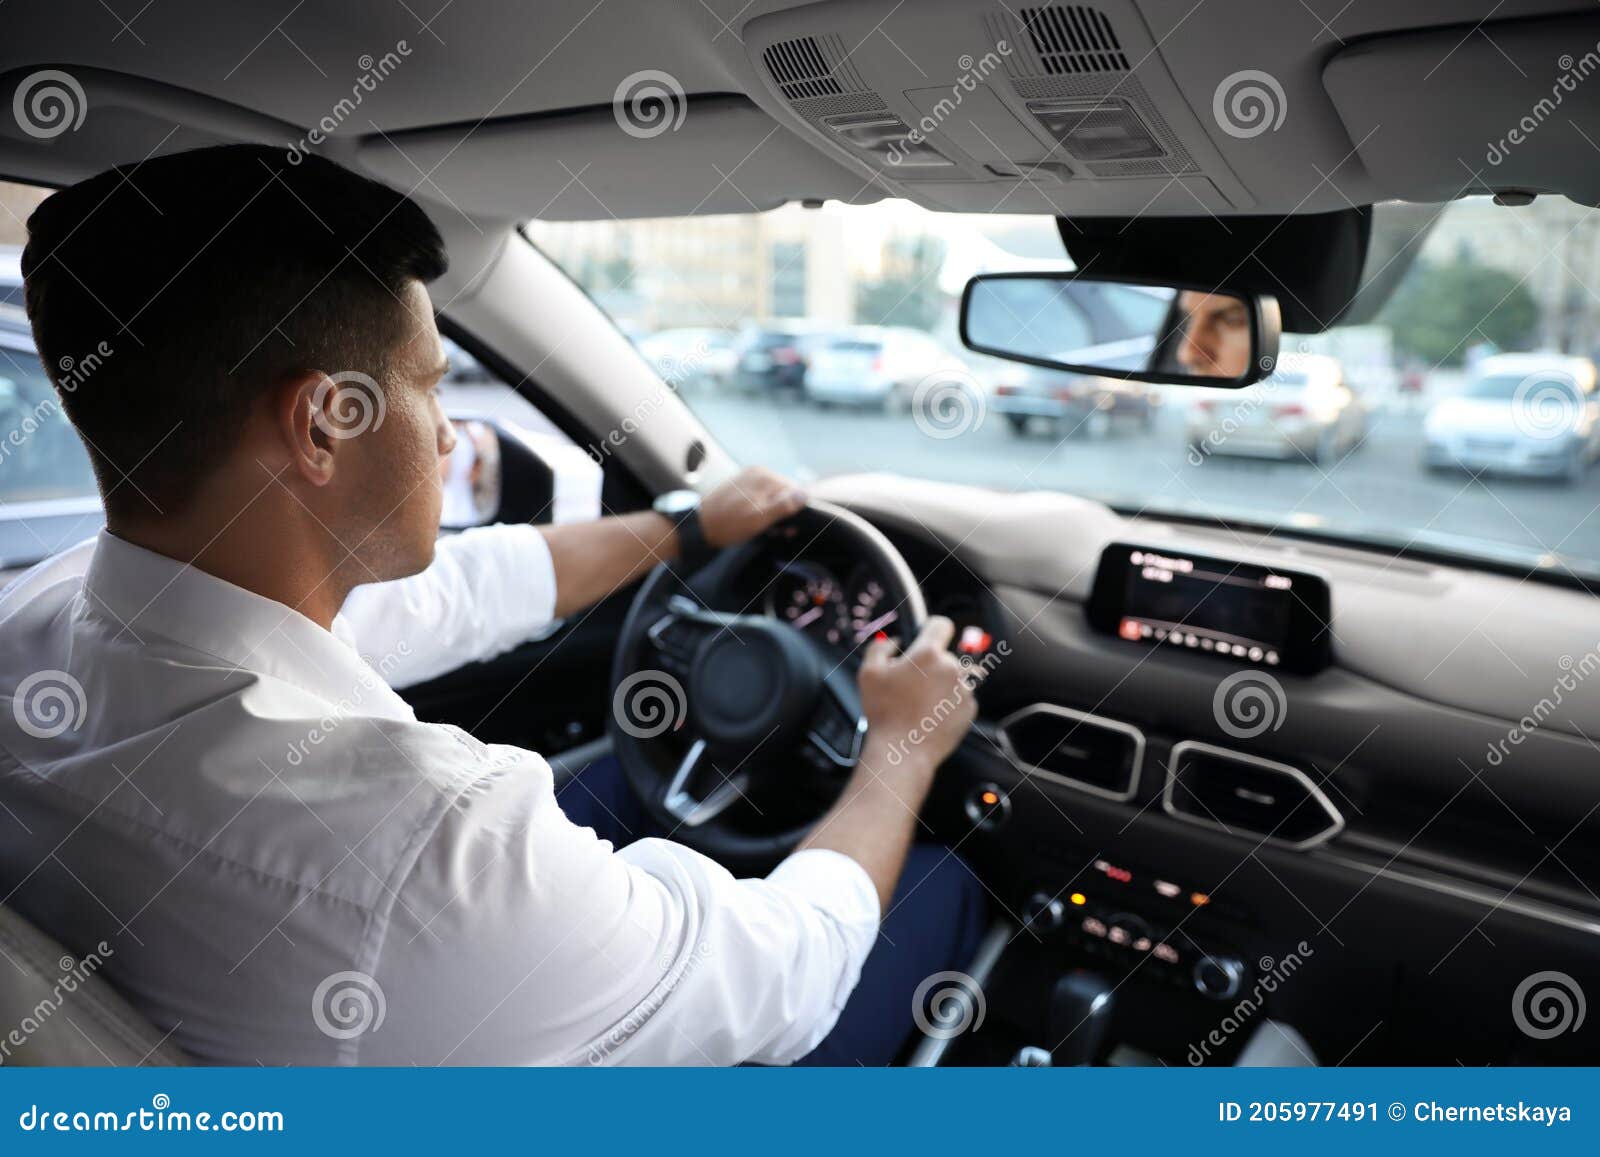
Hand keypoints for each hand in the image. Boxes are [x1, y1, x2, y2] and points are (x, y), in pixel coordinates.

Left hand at [698, 466, 806, 548]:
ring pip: (772, 496)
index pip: (795, 491)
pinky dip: (762, 509)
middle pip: (784, 492)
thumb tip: (805, 495)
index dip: (795, 511)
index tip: (788, 529)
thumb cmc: (728, 525)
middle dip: (783, 512)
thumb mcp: (759, 519)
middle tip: (776, 532)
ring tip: (764, 528)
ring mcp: (748, 478)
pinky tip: (754, 520)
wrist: (698, 525)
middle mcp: (757, 472)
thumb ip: (783, 506)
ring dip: (773, 513)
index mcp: (764, 476)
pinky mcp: (740, 486)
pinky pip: (760, 496)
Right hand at [857, 616, 978, 776]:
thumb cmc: (885, 713)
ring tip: (919, 703)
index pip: (941, 624)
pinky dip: (948, 703)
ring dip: (940, 684)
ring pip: (952, 677)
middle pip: (944, 656)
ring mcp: (964, 689)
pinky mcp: (970, 709)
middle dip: (929, 665)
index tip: (924, 635)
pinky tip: (929, 714)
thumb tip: (894, 641)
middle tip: (909, 684)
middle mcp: (951, 668)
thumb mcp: (868, 672)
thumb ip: (880, 647)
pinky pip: (959, 698)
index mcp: (928, 654)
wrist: (903, 751)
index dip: (931, 627)